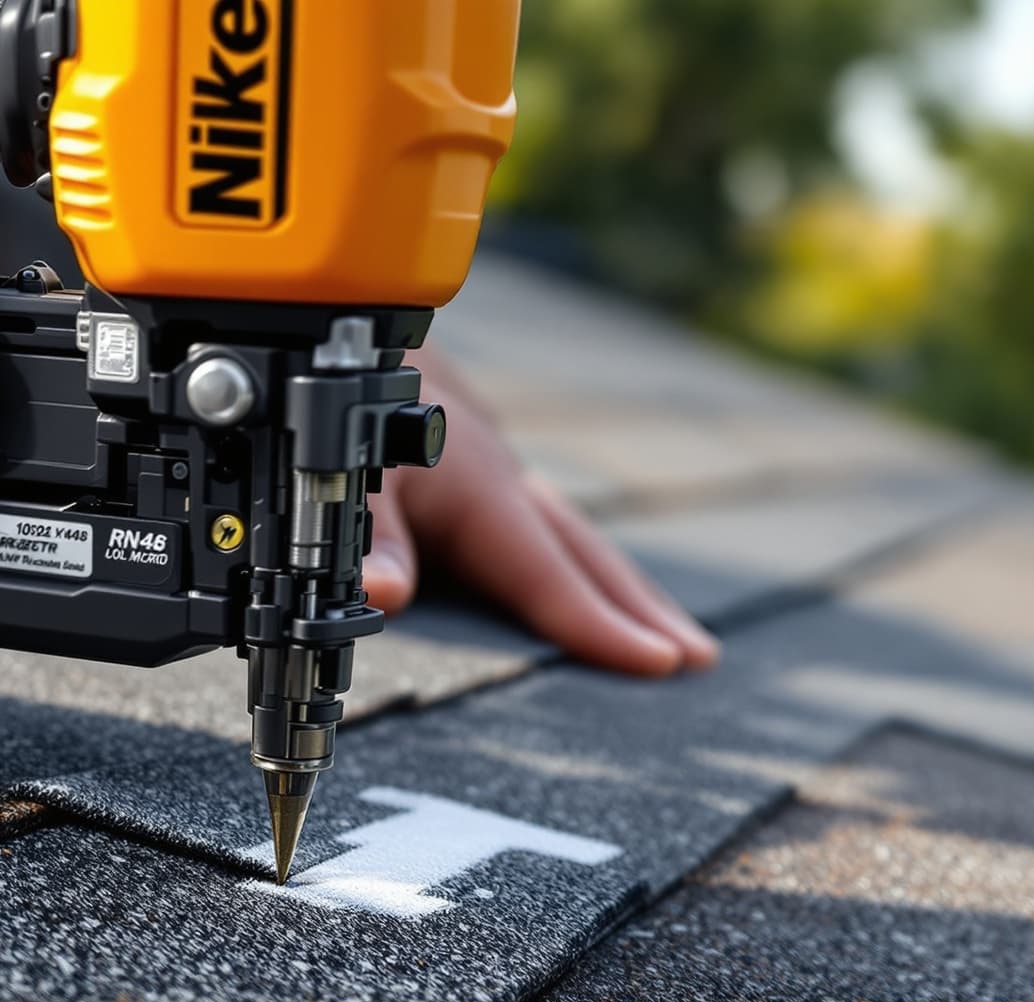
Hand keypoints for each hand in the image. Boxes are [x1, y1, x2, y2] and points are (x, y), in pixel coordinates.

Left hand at [367, 350, 718, 674]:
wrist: (333, 304)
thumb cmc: (334, 385)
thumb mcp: (336, 464)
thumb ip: (365, 532)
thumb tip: (388, 596)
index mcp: (478, 486)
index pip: (548, 574)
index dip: (601, 626)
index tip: (661, 664)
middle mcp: (499, 474)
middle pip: (584, 553)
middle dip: (643, 609)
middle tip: (700, 657)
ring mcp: (489, 461)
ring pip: (567, 532)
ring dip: (616, 583)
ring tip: (662, 630)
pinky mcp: (471, 453)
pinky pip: (538, 515)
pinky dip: (572, 550)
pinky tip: (568, 565)